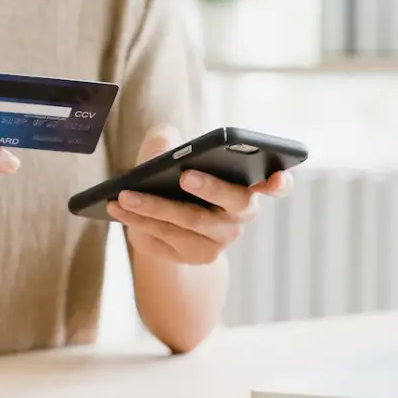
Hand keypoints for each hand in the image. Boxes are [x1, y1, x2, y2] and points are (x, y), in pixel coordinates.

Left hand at [107, 125, 292, 264]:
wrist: (165, 225)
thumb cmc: (175, 178)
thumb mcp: (170, 154)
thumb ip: (168, 141)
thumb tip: (164, 143)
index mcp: (247, 185)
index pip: (276, 185)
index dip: (280, 182)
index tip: (276, 175)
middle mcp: (238, 216)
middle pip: (234, 203)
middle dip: (212, 187)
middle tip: (185, 175)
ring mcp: (217, 240)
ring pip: (189, 222)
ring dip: (154, 206)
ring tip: (125, 194)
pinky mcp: (191, 256)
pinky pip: (164, 237)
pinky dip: (138, 219)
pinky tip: (117, 207)